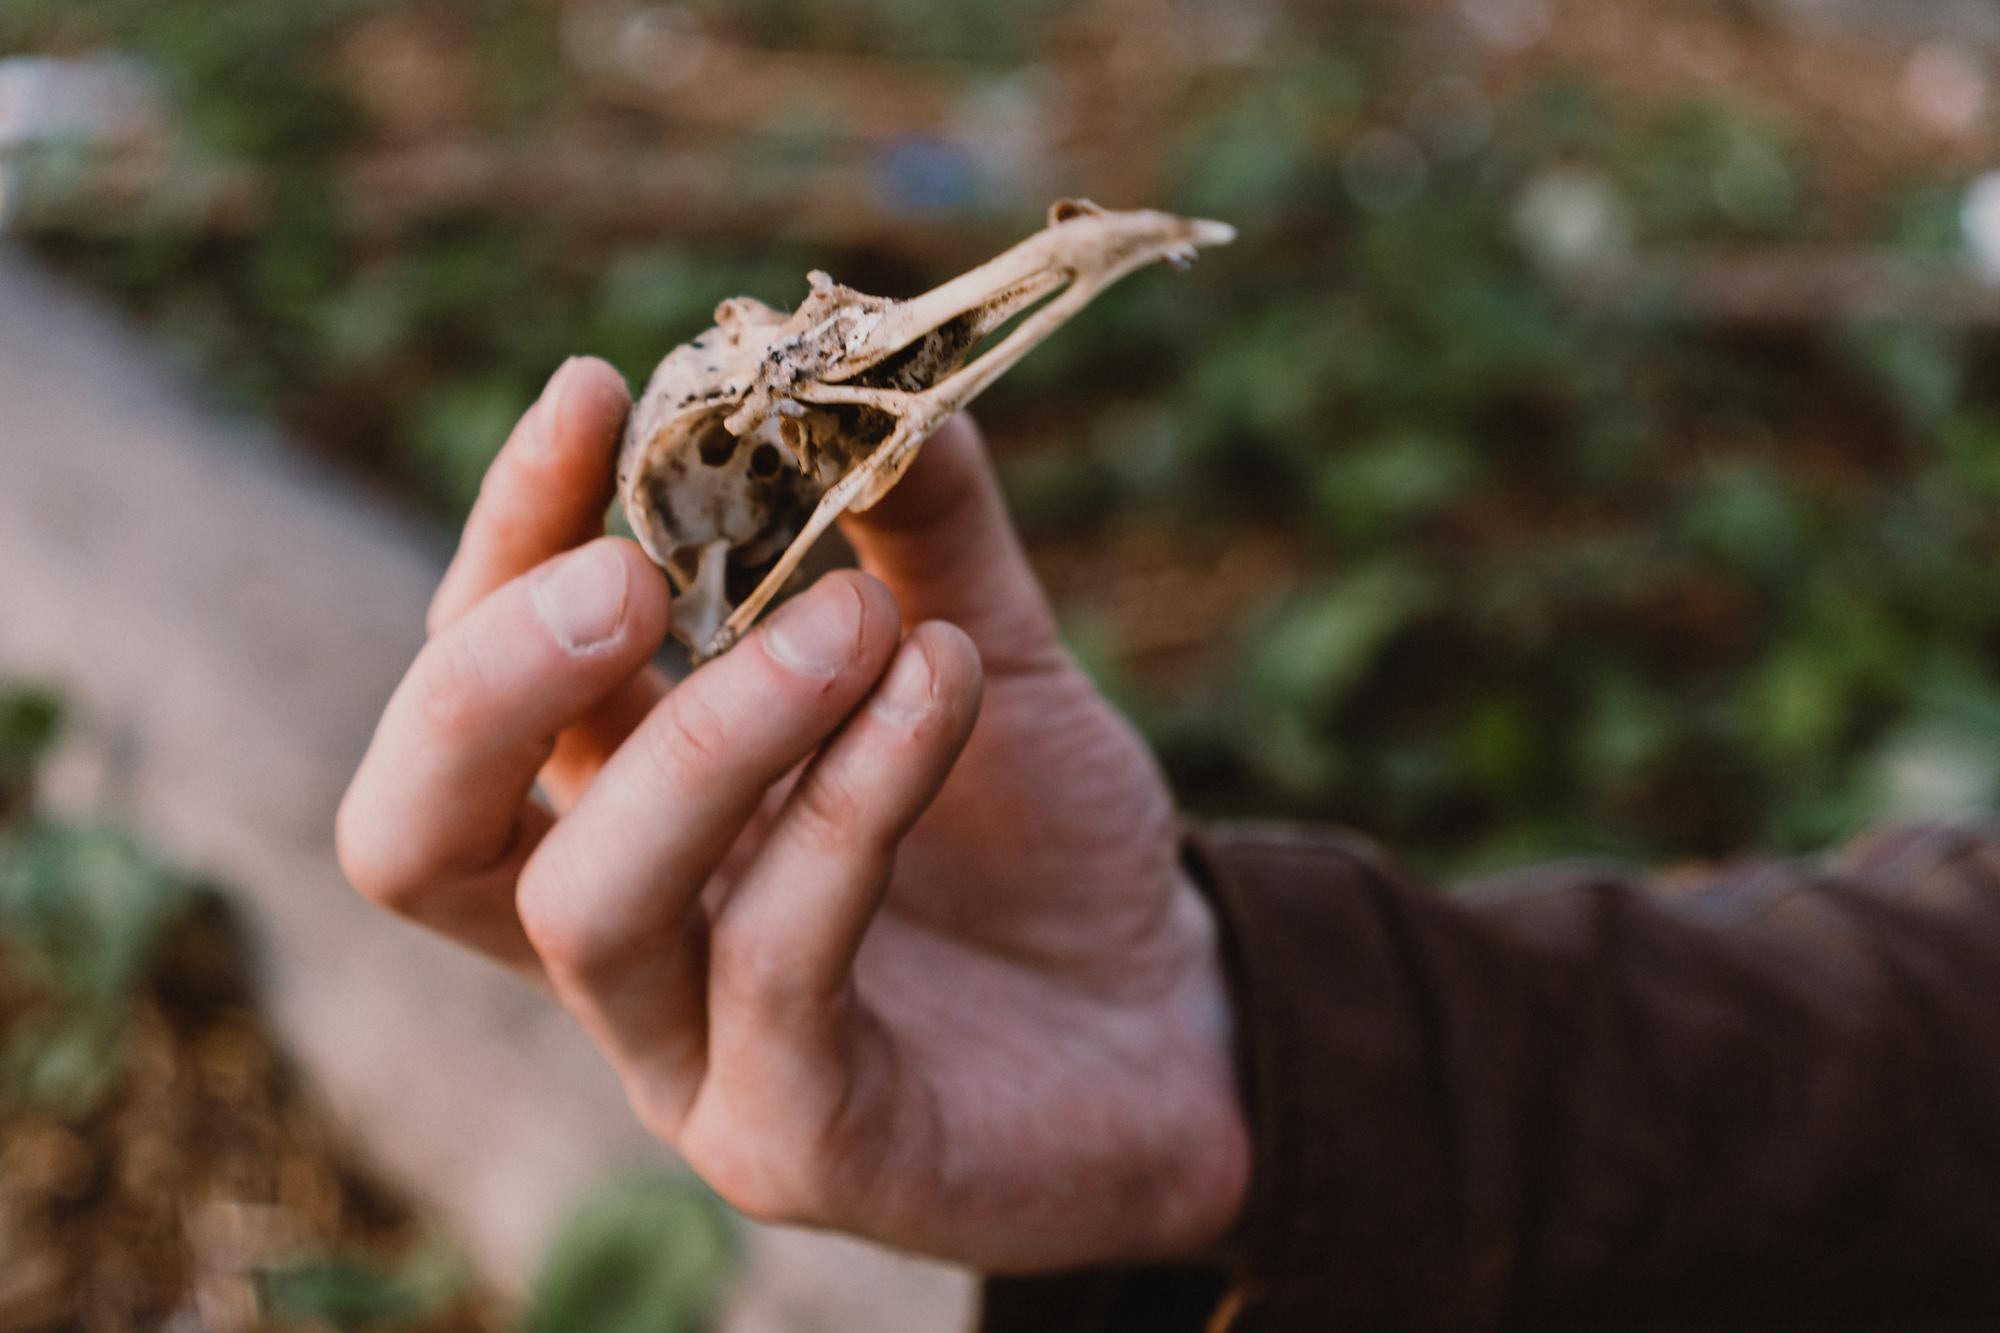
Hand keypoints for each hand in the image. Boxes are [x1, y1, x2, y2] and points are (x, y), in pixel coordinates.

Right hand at [336, 358, 1249, 1270]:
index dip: (507, 533)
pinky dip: (852, 808)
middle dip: (493, 677)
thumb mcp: (980, 652)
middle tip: (627, 571)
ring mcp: (684, 1050)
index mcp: (618, 800)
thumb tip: (868, 367)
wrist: (1175, 1019)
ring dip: (714, 731)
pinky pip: (775, 969)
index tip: (594, 392)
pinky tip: (942, 691)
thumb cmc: (1043, 841)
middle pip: (415, 830)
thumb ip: (923, 530)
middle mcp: (616, 926)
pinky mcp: (791, 1136)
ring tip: (857, 622)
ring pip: (589, 901)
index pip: (479, 673)